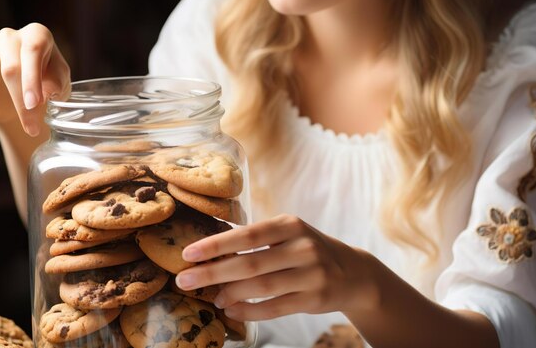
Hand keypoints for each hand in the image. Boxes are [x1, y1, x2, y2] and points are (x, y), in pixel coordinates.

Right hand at [0, 23, 70, 136]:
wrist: (28, 99)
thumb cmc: (48, 85)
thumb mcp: (60, 84)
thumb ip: (56, 84)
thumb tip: (46, 92)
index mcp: (36, 35)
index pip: (33, 49)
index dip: (32, 78)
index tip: (34, 103)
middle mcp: (10, 36)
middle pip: (10, 65)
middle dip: (20, 101)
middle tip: (31, 126)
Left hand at [175, 214, 378, 321]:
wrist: (352, 272)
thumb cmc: (307, 249)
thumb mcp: (288, 234)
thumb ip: (257, 240)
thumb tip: (210, 252)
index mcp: (290, 224)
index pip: (247, 234)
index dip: (215, 245)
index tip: (188, 254)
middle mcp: (302, 246)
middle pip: (250, 263)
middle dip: (213, 273)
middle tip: (184, 280)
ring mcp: (311, 273)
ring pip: (261, 287)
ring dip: (230, 294)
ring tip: (212, 297)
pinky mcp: (314, 298)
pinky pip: (274, 308)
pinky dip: (249, 311)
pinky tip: (232, 310)